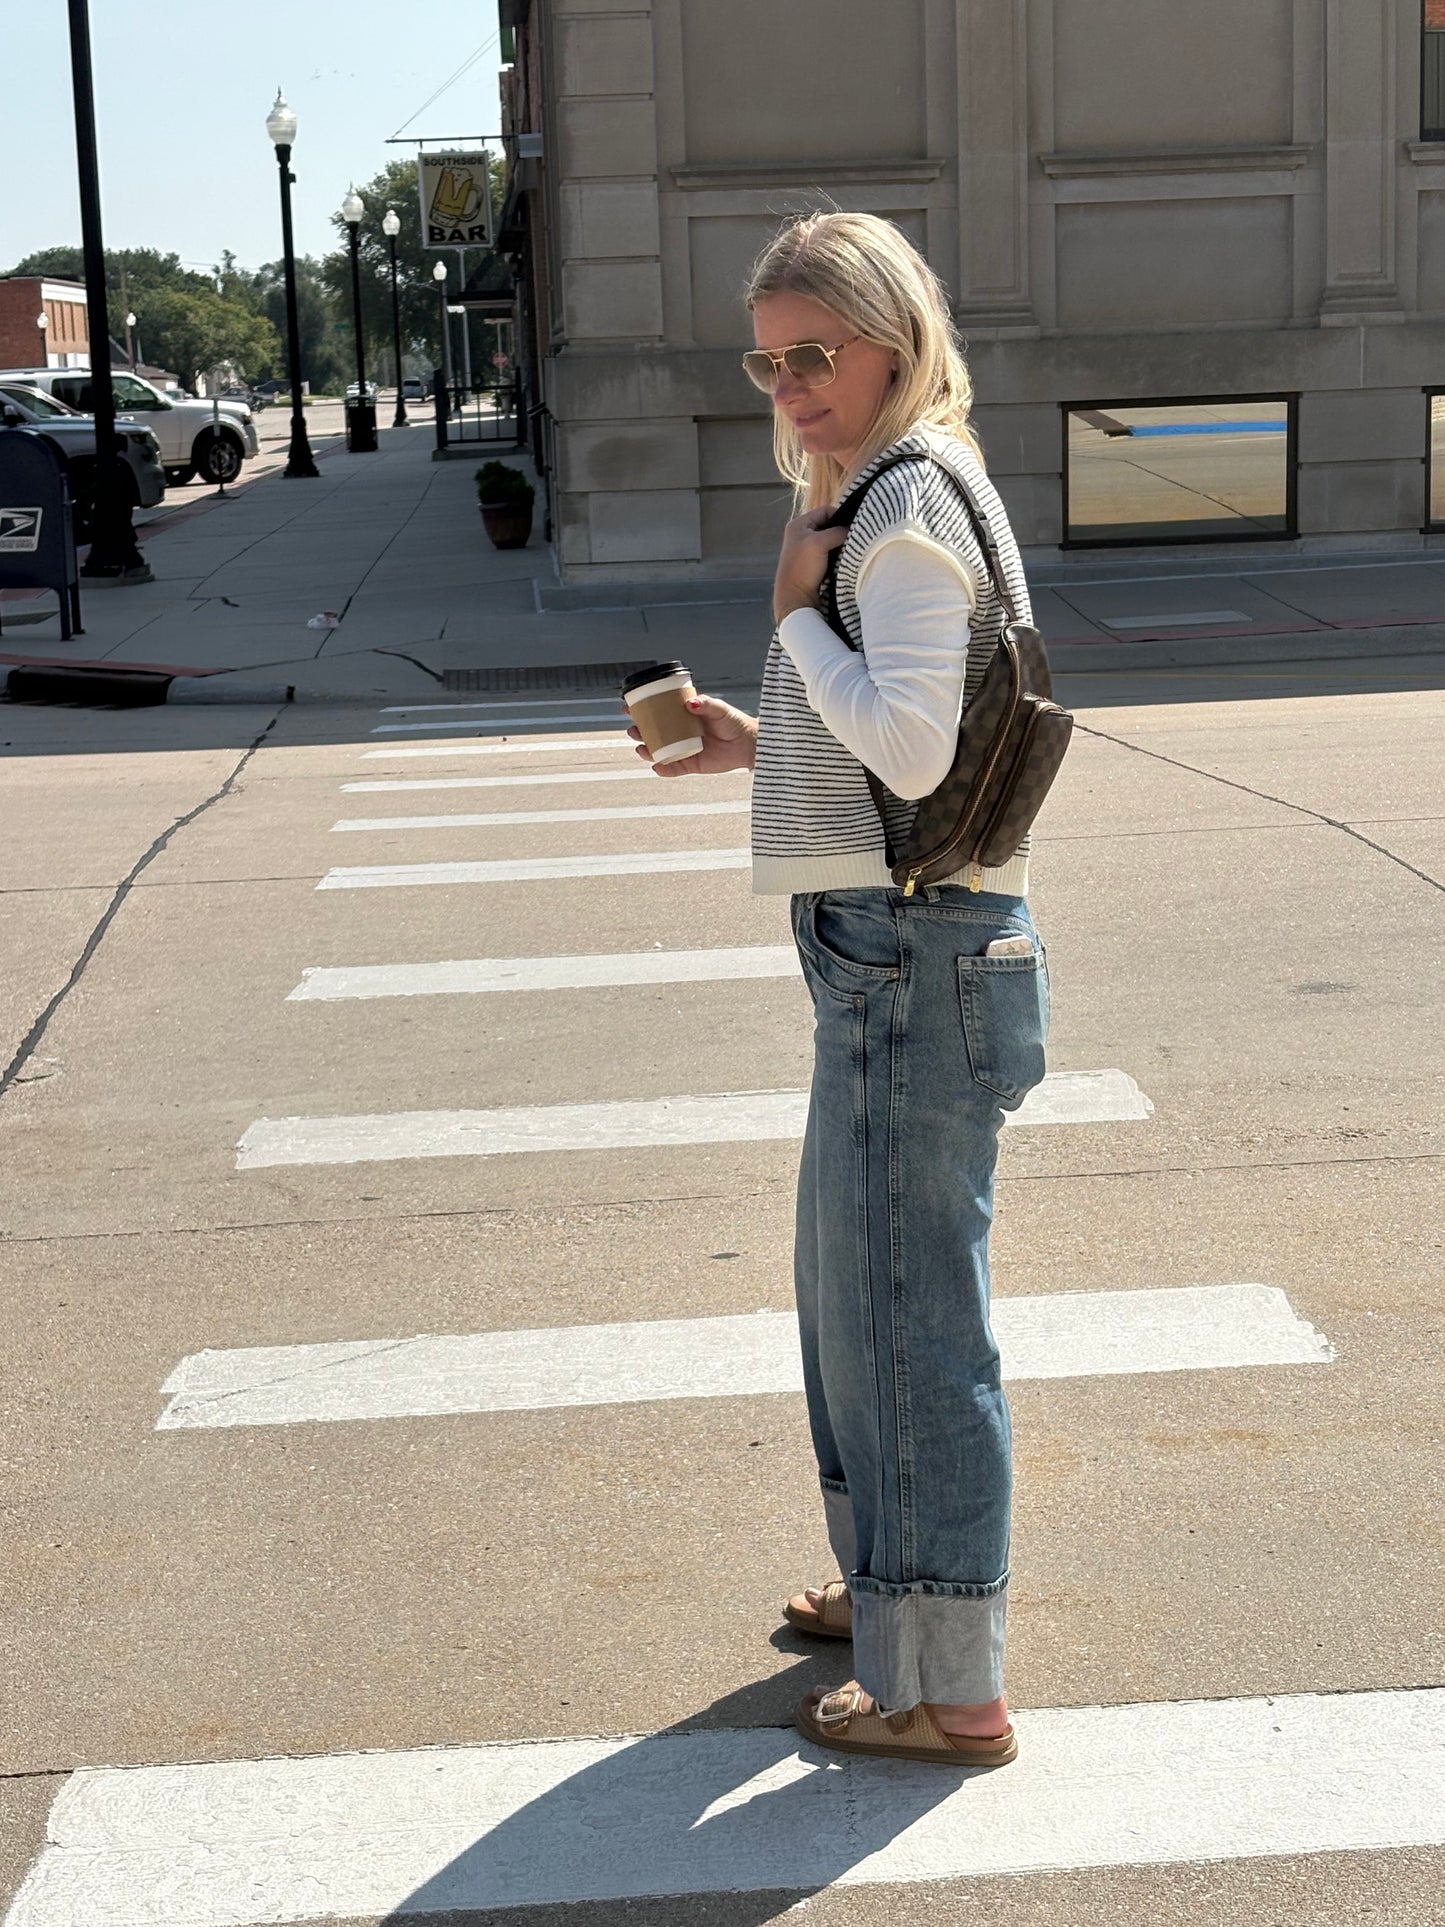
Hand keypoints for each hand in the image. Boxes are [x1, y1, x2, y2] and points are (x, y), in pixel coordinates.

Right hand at [625, 692, 756, 777]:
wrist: (748, 744)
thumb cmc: (733, 722)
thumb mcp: (719, 709)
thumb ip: (706, 704)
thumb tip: (690, 704)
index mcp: (681, 715)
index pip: (657, 711)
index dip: (640, 710)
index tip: (627, 707)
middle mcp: (678, 732)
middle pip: (652, 732)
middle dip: (638, 732)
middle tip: (634, 729)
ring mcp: (682, 749)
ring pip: (658, 751)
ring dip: (646, 751)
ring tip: (642, 748)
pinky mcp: (690, 764)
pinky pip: (673, 769)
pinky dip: (663, 769)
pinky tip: (657, 766)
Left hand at [773, 506, 845, 624]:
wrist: (795, 599)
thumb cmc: (802, 569)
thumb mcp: (819, 543)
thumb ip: (838, 532)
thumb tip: (855, 530)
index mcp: (798, 524)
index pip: (826, 511)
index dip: (841, 516)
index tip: (852, 527)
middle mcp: (802, 534)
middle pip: (830, 525)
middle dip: (842, 532)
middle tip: (854, 539)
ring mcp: (807, 550)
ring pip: (832, 540)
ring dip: (841, 545)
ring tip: (849, 550)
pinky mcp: (814, 564)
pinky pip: (831, 553)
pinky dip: (838, 555)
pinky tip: (844, 561)